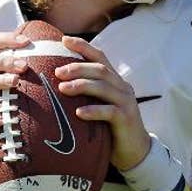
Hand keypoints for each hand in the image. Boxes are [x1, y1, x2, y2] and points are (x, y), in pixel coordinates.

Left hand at [57, 36, 151, 170]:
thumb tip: (57, 84)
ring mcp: (126, 102)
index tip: (63, 40)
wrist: (134, 151)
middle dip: (77, 68)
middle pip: (100, 70)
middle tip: (57, 72)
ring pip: (104, 87)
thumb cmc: (110, 127)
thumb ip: (88, 94)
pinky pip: (109, 111)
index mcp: (115, 81)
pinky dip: (93, 110)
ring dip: (81, 85)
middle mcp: (122, 87)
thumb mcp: (100, 105)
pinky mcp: (126, 119)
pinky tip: (79, 113)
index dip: (83, 47)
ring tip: (63, 89)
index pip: (100, 57)